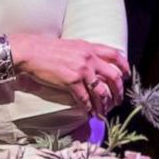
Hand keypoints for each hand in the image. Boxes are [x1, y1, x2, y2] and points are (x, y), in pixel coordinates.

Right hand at [7, 34, 128, 116]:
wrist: (31, 51)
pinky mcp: (71, 81)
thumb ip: (85, 53)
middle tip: (117, 101)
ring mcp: (82, 70)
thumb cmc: (48, 49)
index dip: (125, 67)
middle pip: (113, 77)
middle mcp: (89, 58)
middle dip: (118, 92)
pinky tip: (89, 112)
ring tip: (103, 112)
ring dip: (104, 104)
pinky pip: (85, 98)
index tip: (127, 77)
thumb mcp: (72, 45)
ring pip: (101, 91)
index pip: (116, 55)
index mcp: (91, 47)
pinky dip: (88, 108)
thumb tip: (94, 64)